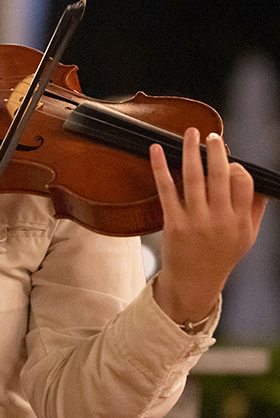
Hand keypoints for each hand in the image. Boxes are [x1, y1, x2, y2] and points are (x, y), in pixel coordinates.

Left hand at [149, 127, 266, 325]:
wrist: (193, 284)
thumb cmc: (220, 257)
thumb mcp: (247, 238)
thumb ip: (255, 211)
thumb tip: (260, 183)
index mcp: (239, 222)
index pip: (242, 182)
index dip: (234, 166)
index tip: (227, 160)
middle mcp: (219, 221)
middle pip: (218, 175)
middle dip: (215, 150)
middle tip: (211, 135)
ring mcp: (195, 222)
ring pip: (193, 177)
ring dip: (190, 150)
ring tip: (189, 133)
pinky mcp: (173, 224)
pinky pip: (166, 189)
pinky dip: (160, 167)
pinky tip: (157, 150)